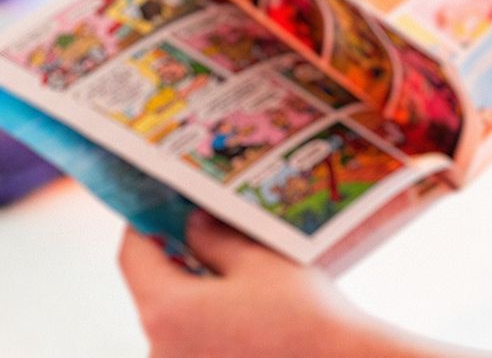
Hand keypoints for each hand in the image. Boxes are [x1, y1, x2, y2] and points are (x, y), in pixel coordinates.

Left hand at [118, 211, 385, 357]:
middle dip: (178, 258)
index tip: (158, 203)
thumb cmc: (303, 317)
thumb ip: (215, 238)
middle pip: (155, 290)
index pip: (133, 257)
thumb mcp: (259, 262)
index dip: (143, 223)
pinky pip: (195, 342)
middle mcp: (161, 348)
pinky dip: (212, 321)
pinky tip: (247, 309)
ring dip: (197, 293)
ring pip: (177, 319)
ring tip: (237, 271)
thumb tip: (192, 224)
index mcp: (166, 312)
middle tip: (205, 229)